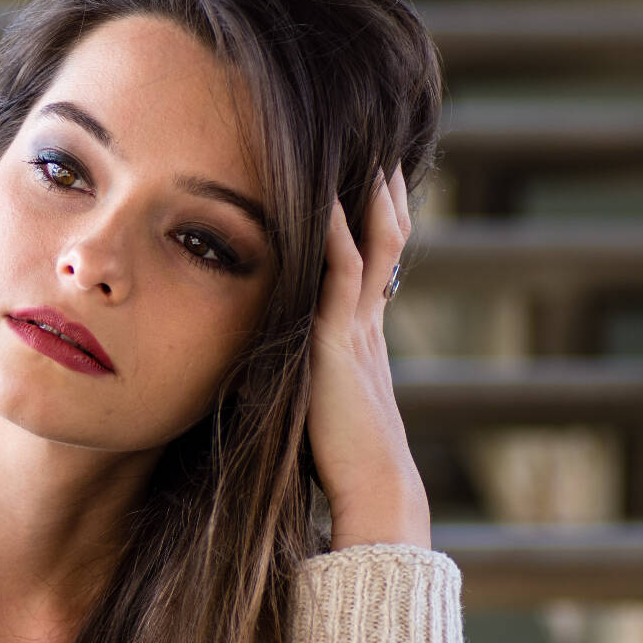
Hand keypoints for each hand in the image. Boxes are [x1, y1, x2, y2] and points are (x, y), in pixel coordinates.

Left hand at [309, 167, 429, 549]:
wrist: (375, 492)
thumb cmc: (341, 467)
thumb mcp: (317, 409)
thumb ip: (301, 382)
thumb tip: (254, 375)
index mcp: (365, 340)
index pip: (376, 266)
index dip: (375, 226)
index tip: (372, 189)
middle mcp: (369, 324)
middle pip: (388, 241)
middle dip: (386, 195)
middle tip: (383, 151)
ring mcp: (360, 328)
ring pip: (375, 243)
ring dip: (370, 195)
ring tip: (365, 151)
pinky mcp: (340, 341)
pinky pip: (342, 271)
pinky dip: (335, 231)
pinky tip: (325, 196)